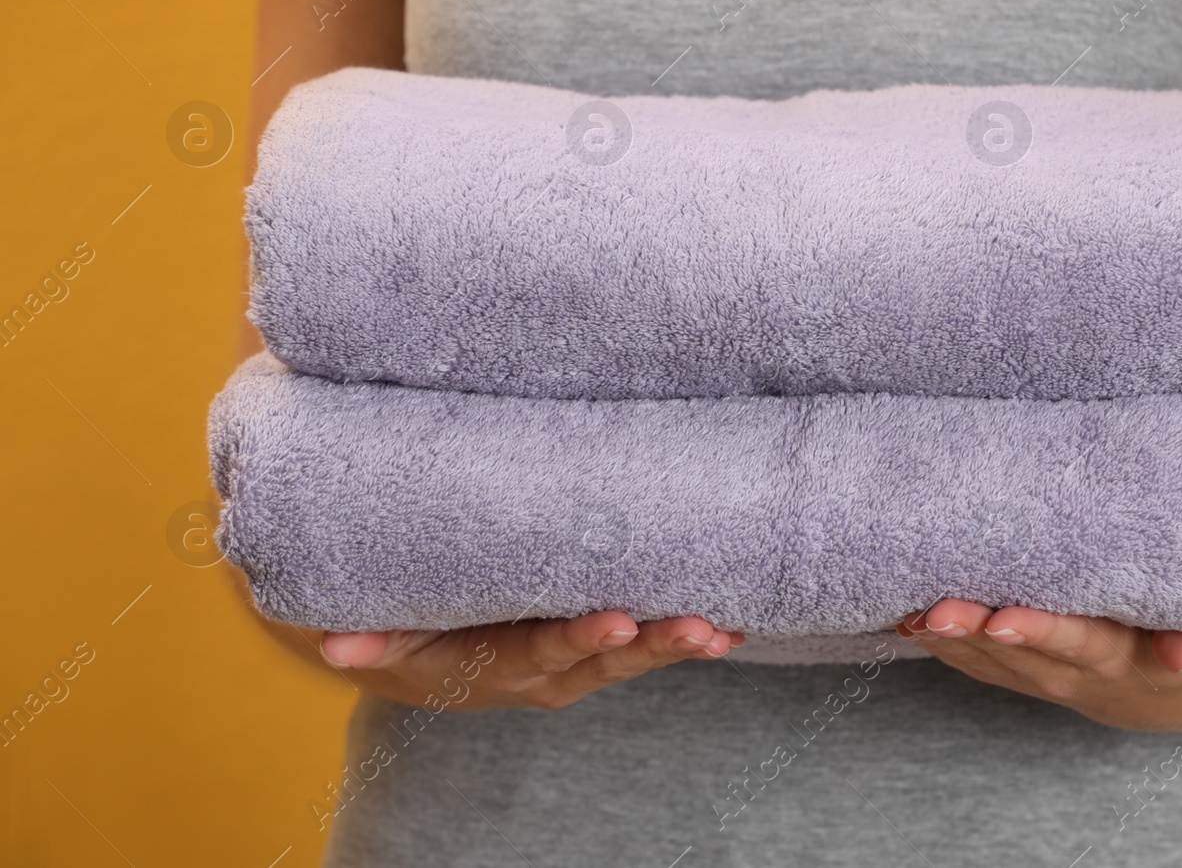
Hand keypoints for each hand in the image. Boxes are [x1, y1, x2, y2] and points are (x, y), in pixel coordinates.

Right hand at [317, 611, 742, 710]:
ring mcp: (572, 665)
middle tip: (700, 627)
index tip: (619, 619)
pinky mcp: (591, 651)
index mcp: (496, 664)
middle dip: (656, 645)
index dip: (580, 637)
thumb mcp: (381, 633)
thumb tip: (333, 648)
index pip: (542, 650)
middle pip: (606, 661)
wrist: (418, 658)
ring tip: (729, 630)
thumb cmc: (403, 631)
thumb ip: (366, 638)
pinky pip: (644, 646)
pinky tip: (737, 624)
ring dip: (682, 644)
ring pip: (634, 657)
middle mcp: (544, 672)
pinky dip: (687, 638)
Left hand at [899, 600, 1181, 729]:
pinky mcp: (1019, 672)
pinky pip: (976, 663)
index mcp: (1124, 654)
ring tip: (913, 610)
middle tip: (939, 611)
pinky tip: (906, 620)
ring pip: (990, 659)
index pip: (1079, 641)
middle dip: (976, 630)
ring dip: (950, 637)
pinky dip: (942, 644)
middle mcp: (1076, 671)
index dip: (1041, 631)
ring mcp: (1042, 675)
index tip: (1004, 617)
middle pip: (1021, 652)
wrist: (1170, 676)